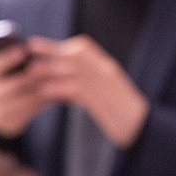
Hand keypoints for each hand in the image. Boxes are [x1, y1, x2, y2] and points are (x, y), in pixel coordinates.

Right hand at [0, 44, 46, 138]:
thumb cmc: (7, 85)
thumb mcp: (5, 74)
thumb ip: (17, 64)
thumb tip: (35, 50)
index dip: (9, 58)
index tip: (24, 50)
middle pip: (13, 85)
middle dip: (32, 76)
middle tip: (49, 68)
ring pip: (24, 99)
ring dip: (42, 90)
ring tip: (57, 82)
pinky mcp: (11, 122)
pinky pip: (30, 111)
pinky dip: (43, 102)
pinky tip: (55, 96)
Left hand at [26, 36, 148, 147]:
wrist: (145, 131)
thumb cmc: (126, 116)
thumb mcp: (110, 93)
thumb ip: (92, 83)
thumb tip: (68, 80)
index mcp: (109, 68)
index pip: (84, 48)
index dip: (61, 45)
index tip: (42, 44)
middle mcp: (107, 72)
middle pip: (76, 55)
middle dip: (51, 51)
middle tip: (30, 47)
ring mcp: (106, 86)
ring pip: (74, 70)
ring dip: (51, 69)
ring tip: (31, 71)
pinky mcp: (102, 102)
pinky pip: (77, 90)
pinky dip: (59, 88)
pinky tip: (45, 91)